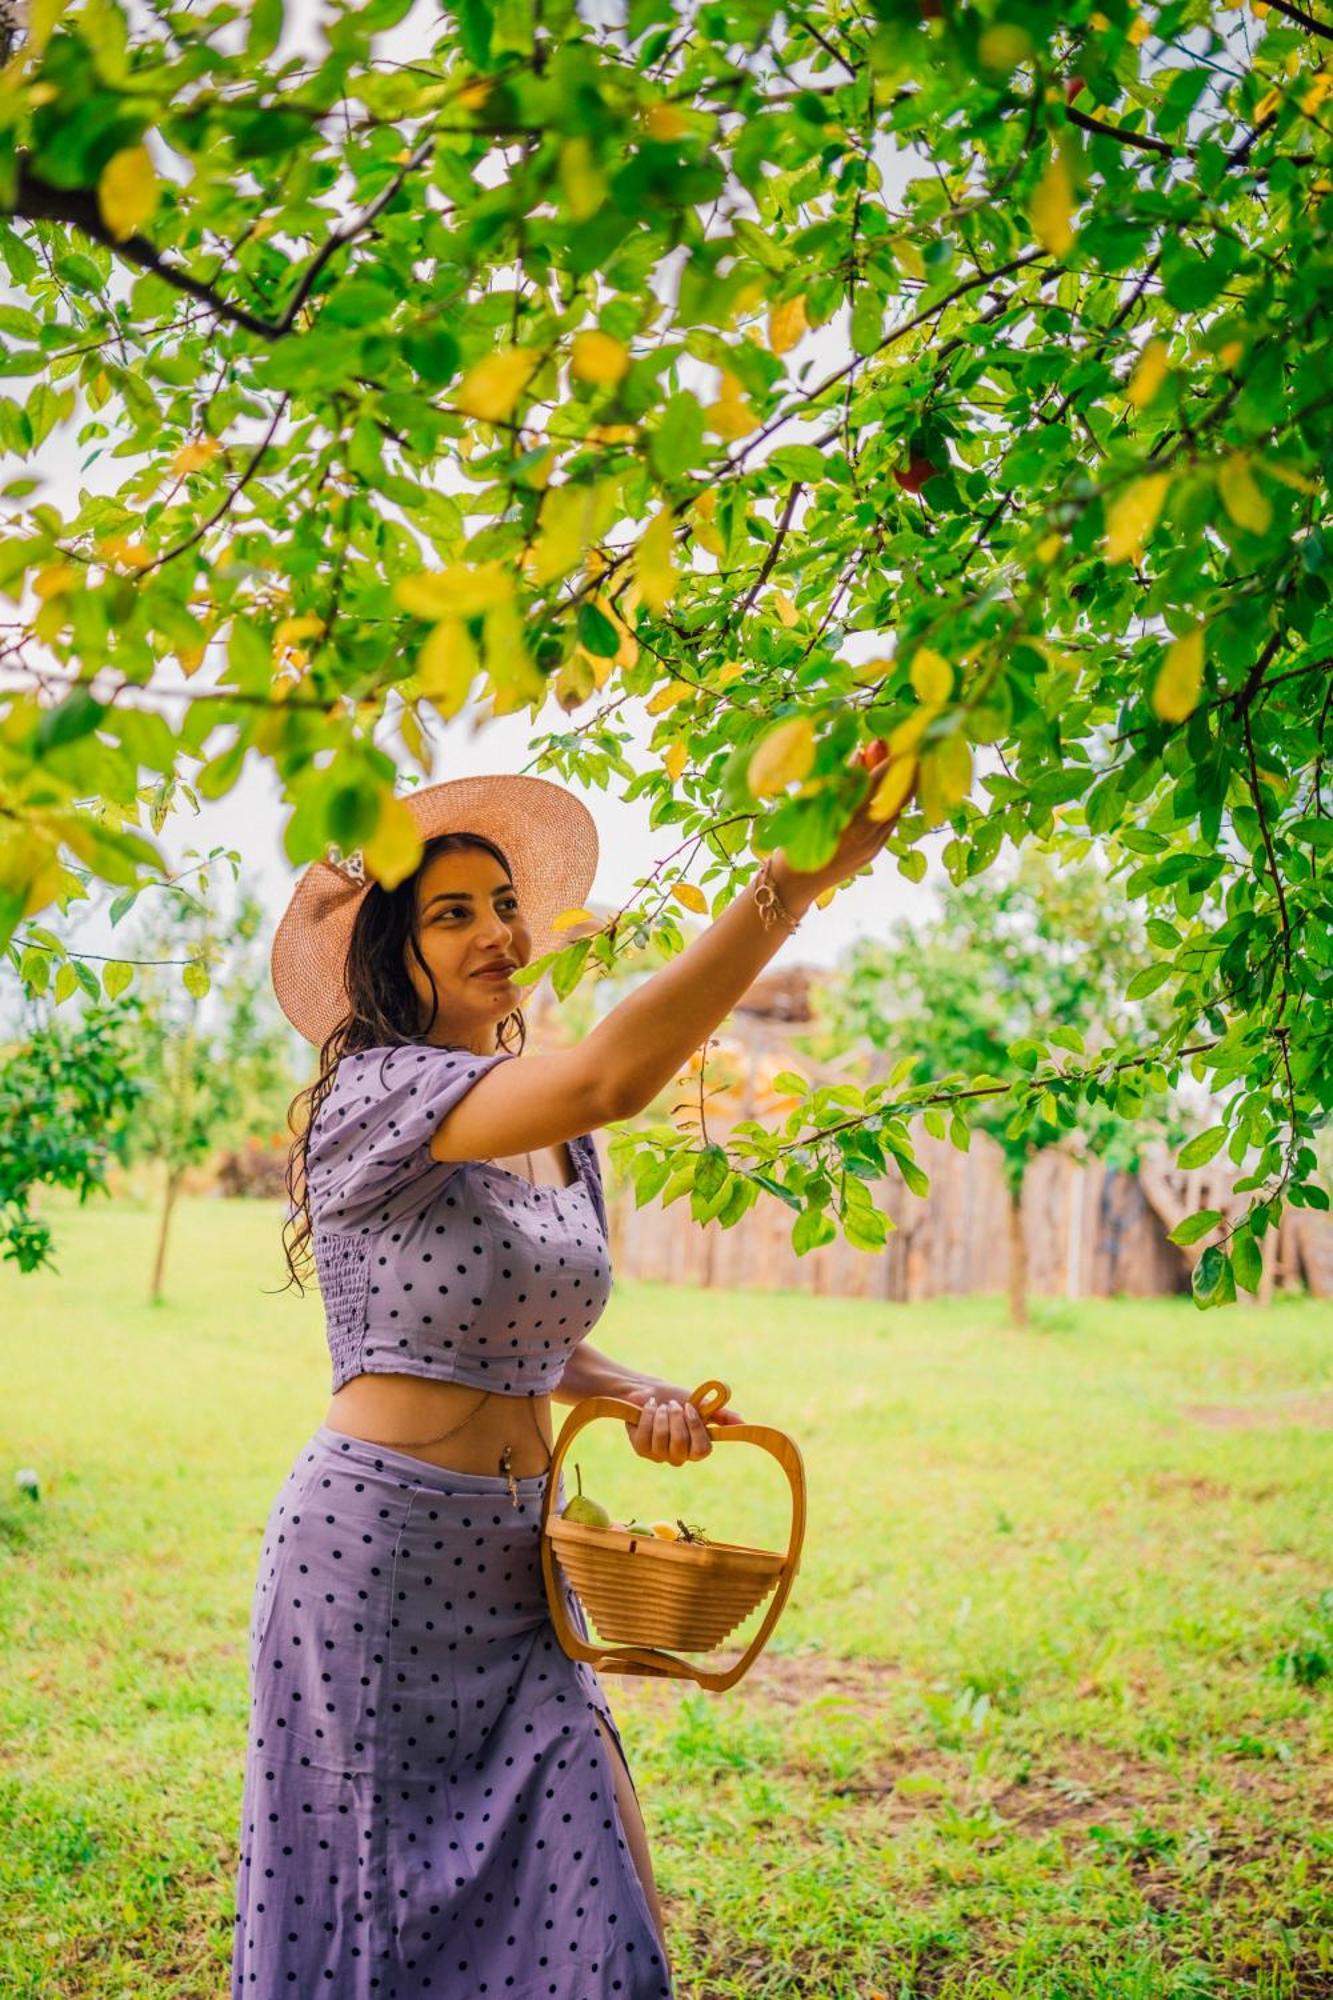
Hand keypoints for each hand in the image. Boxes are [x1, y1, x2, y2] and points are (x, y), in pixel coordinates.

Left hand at [617, 1378, 745, 1465]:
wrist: (649, 1392)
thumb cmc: (678, 1399)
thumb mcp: (701, 1404)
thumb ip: (721, 1414)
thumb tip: (743, 1422)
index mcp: (696, 1447)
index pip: (702, 1450)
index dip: (695, 1428)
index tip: (689, 1407)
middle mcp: (679, 1457)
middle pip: (680, 1444)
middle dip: (675, 1418)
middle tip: (673, 1404)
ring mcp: (660, 1456)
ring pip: (662, 1438)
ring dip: (661, 1415)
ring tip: (661, 1405)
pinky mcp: (642, 1450)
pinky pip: (645, 1435)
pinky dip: (648, 1415)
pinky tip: (650, 1407)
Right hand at [777, 737, 909, 902]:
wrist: (793, 884)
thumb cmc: (794, 840)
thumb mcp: (813, 806)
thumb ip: (841, 782)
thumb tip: (863, 754)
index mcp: (850, 818)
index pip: (880, 781)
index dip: (893, 759)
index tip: (901, 741)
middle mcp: (868, 832)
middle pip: (899, 795)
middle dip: (906, 770)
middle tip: (908, 749)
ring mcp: (874, 844)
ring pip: (897, 809)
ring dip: (898, 785)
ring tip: (894, 764)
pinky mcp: (874, 852)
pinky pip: (889, 822)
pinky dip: (888, 802)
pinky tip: (882, 790)